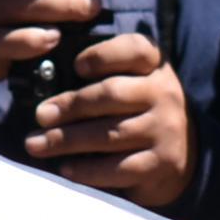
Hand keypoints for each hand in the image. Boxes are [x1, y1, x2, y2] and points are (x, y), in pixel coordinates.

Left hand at [22, 28, 191, 208]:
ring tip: (37, 144)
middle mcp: (166, 94)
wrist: (183, 153)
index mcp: (156, 67)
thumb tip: (49, 84)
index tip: (76, 66)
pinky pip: (118, 167)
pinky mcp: (161, 163)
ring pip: (110, 133)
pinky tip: (65, 168)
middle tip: (41, 115)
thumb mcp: (134, 83)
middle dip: (70, 105)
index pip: (135, 49)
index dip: (103, 55)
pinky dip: (87, 170)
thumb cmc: (141, 111)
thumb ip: (104, 75)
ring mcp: (166, 130)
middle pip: (112, 94)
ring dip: (67, 139)